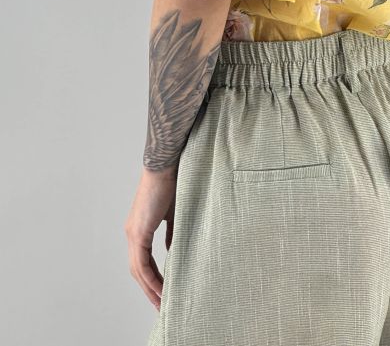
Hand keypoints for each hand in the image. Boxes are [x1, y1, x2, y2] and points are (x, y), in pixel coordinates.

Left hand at [124, 165, 177, 310]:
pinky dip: (150, 277)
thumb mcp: (174, 214)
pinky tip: (160, 289)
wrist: (166, 165)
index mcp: (140, 228)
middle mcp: (132, 233)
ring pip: (138, 270)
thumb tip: (173, 249)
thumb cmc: (173, 183)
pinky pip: (141, 262)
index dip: (152, 279)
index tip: (164, 292)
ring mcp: (133, 232)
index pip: (143, 262)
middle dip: (149, 290)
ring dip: (150, 288)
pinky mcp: (138, 231)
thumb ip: (172, 233)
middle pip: (138, 271)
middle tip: (161, 306)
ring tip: (162, 303)